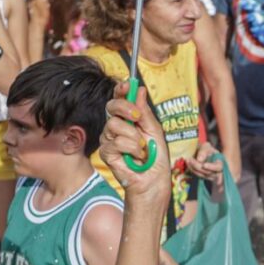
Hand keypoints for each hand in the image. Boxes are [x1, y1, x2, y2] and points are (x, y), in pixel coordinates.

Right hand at [100, 82, 172, 200]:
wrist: (154, 180)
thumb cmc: (156, 157)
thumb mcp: (154, 130)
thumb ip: (145, 112)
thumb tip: (139, 90)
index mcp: (128, 119)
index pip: (119, 99)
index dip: (121, 90)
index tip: (127, 84)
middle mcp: (116, 127)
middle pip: (111, 106)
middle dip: (126, 108)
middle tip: (138, 118)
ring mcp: (109, 140)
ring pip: (113, 125)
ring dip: (134, 137)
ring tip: (142, 148)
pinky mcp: (106, 153)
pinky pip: (116, 142)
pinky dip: (132, 149)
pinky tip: (137, 157)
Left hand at [185, 142, 223, 188]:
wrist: (201, 153)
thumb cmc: (205, 149)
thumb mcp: (205, 146)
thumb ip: (204, 151)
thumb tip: (199, 160)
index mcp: (219, 162)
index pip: (218, 167)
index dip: (212, 167)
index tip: (204, 165)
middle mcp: (216, 171)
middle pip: (208, 173)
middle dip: (198, 166)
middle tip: (191, 159)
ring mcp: (210, 176)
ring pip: (202, 175)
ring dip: (194, 168)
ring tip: (188, 160)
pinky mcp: (203, 177)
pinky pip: (197, 175)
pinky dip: (192, 170)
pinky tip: (189, 163)